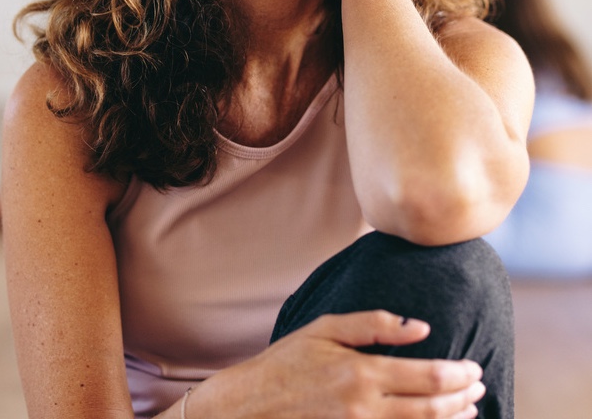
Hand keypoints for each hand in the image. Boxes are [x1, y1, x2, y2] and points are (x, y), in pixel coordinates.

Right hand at [194, 311, 483, 418]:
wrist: (252, 405)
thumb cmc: (287, 361)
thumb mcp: (325, 329)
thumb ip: (374, 324)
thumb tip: (421, 326)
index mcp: (362, 372)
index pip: (429, 376)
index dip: (459, 373)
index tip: (474, 367)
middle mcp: (367, 407)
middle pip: (433, 408)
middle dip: (463, 397)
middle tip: (480, 385)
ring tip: (469, 408)